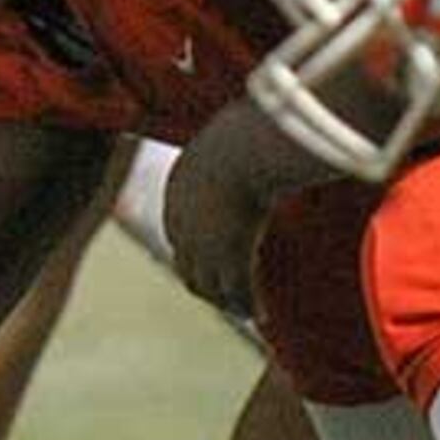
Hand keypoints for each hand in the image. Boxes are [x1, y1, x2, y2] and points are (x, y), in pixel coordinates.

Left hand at [164, 101, 335, 317]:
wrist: (244, 145)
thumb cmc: (247, 130)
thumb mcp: (233, 137)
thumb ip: (237, 141)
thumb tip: (255, 123)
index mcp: (177, 190)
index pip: (178, 233)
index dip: (195, 251)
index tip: (213, 263)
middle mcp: (181, 221)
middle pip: (189, 266)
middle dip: (208, 284)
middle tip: (228, 298)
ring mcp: (203, 242)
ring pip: (211, 285)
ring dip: (228, 301)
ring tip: (246, 311)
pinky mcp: (228, 255)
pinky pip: (238, 290)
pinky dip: (249, 305)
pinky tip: (263, 315)